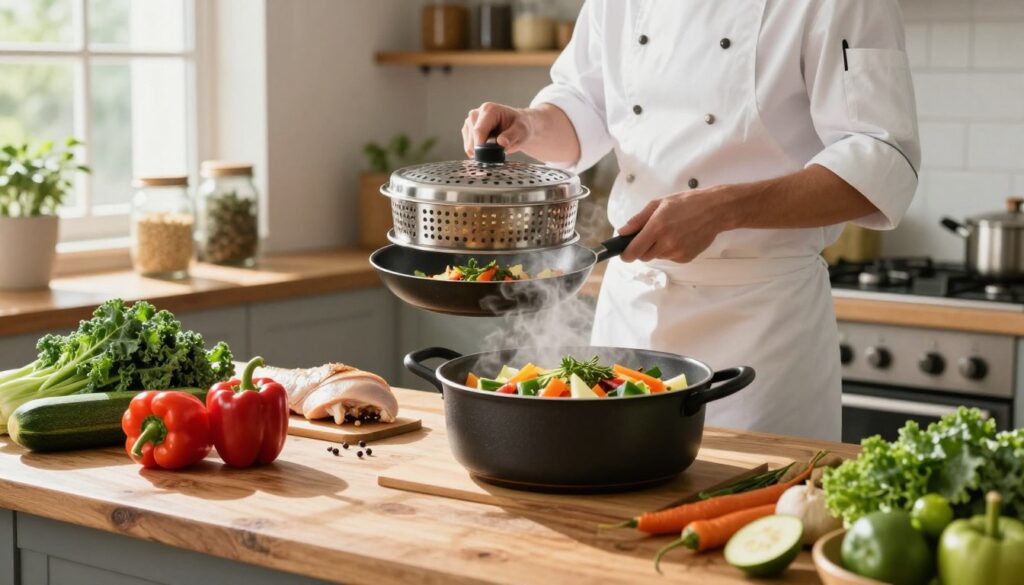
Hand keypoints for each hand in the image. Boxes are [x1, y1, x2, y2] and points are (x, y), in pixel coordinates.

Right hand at [462, 102, 535, 156]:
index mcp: (489, 110)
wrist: (518, 126)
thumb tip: (501, 142)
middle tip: (498, 152)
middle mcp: (476, 113)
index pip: (479, 130)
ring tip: (495, 148)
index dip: (482, 146)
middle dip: (483, 150)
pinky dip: (477, 152)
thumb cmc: (521, 127)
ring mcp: (470, 122)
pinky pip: (468, 147)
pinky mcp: (468, 130)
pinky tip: (488, 148)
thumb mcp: (522, 131)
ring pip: (469, 144)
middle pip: (472, 138)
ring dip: (480, 152)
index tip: (489, 158)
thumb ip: (512, 136)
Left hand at [619, 185, 736, 263]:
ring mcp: (677, 252)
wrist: (715, 210)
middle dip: (643, 248)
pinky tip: (680, 237)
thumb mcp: (659, 204)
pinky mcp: (686, 258)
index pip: (634, 250)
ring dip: (658, 248)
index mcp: (657, 227)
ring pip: (657, 257)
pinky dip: (670, 250)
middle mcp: (667, 242)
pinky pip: (670, 258)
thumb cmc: (687, 203)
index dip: (626, 254)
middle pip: (644, 257)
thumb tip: (623, 232)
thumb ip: (638, 219)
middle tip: (652, 234)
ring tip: (670, 232)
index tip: (624, 254)